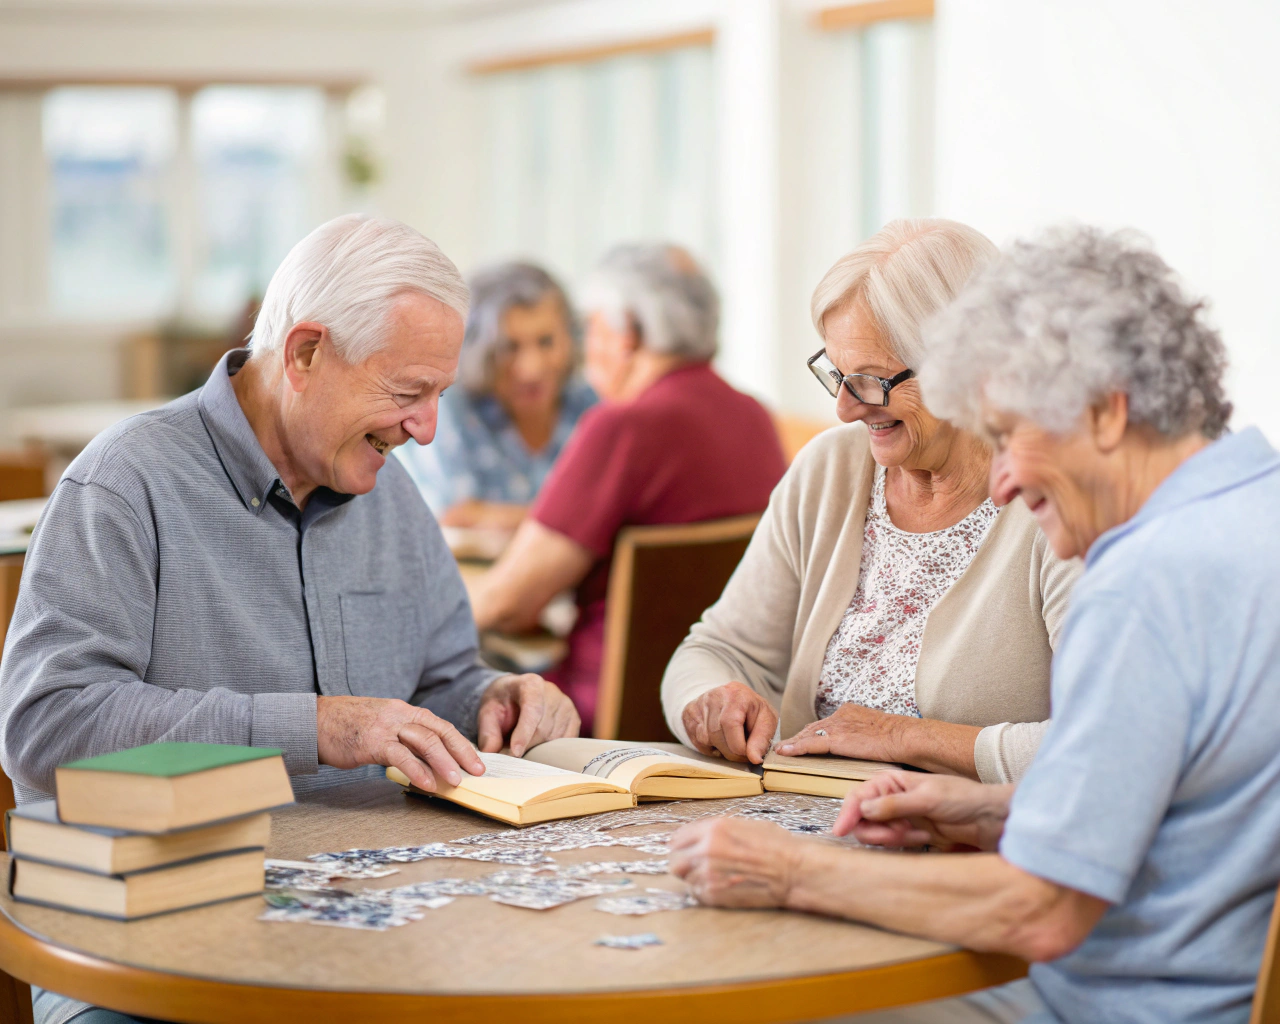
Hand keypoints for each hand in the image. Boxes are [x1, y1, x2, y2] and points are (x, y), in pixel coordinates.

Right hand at [316, 695, 483, 792]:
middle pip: (439, 731)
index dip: (461, 743)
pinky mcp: (372, 741)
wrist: (316, 721)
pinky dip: (417, 770)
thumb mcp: (382, 725)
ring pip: (425, 741)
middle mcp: (400, 714)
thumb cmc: (348, 727)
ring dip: (444, 762)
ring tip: (457, 781)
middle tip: (477, 771)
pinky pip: (401, 755)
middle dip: (462, 752)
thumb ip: (403, 737)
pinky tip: (428, 784)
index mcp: (405, 710)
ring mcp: (386, 726)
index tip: (476, 760)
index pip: (441, 725)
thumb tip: (427, 760)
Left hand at [476, 673, 579, 756]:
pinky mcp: (574, 718)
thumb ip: (488, 732)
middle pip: (543, 728)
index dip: (524, 733)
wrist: (514, 695)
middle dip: (526, 746)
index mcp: (530, 683)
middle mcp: (552, 692)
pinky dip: (550, 750)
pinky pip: (565, 742)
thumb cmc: (501, 704)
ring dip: (537, 749)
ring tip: (522, 746)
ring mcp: (566, 705)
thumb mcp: (487, 713)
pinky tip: (537, 746)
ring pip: (555, 738)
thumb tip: (491, 752)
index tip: (514, 753)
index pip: (532, 709)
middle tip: (510, 754)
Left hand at [669, 817, 799, 908]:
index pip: (678, 838)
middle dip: (684, 863)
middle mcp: (706, 850)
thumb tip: (702, 834)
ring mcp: (708, 874)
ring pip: (685, 879)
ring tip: (713, 878)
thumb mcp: (746, 825)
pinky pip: (696, 894)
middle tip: (694, 866)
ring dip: (695, 878)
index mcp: (713, 829)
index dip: (680, 844)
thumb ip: (719, 830)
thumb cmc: (776, 846)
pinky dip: (703, 892)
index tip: (681, 849)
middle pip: (676, 861)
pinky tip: (718, 888)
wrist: (792, 871)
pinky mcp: (714, 895)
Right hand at [681, 682, 777, 763]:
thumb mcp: (766, 720)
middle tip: (741, 753)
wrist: (732, 698)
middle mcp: (714, 696)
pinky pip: (696, 740)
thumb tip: (754, 759)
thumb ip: (762, 739)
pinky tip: (718, 739)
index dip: (740, 747)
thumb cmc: (751, 711)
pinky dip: (709, 746)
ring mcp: (699, 703)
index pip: (730, 724)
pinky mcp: (689, 713)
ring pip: (705, 739)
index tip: (749, 754)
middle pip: (716, 734)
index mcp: (736, 694)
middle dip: (730, 752)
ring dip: (719, 749)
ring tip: (730, 742)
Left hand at [775, 702, 909, 761]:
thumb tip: (859, 747)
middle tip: (784, 746)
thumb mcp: (876, 732)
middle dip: (798, 737)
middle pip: (813, 727)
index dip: (811, 732)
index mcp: (850, 712)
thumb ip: (862, 736)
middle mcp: (840, 715)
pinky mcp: (837, 738)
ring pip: (808, 735)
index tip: (801, 739)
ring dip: (793, 743)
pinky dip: (796, 748)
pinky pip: (810, 744)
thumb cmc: (898, 738)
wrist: (904, 736)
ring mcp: (838, 726)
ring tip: (780, 751)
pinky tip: (785, 752)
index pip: (825, 723)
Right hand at [833, 771, 1012, 850]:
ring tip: (918, 835)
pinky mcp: (908, 834)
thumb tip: (864, 808)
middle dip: (877, 830)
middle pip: (862, 819)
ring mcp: (898, 817)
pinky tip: (925, 838)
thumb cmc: (963, 798)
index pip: (859, 796)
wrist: (988, 818)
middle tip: (898, 834)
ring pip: (875, 834)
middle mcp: (889, 798)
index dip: (848, 813)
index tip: (841, 830)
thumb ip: (894, 804)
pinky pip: (892, 844)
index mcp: (890, 781)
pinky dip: (904, 843)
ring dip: (892, 838)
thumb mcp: (927, 798)